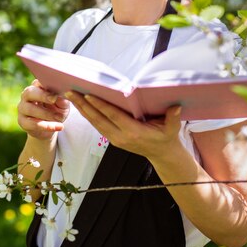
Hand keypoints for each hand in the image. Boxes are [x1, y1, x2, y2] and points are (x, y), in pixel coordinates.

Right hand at [18, 79, 69, 139]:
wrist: (50, 128)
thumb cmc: (57, 111)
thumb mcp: (63, 105)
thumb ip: (63, 99)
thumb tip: (62, 95)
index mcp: (37, 87)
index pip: (38, 82)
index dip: (45, 84)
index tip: (55, 89)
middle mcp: (27, 95)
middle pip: (29, 92)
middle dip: (42, 95)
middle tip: (53, 99)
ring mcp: (22, 108)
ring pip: (30, 109)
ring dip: (46, 114)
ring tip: (59, 118)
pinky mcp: (22, 121)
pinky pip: (31, 123)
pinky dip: (45, 126)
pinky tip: (57, 127)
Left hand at [64, 91, 182, 160]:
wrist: (161, 154)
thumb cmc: (166, 137)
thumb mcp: (172, 128)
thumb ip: (173, 118)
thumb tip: (175, 106)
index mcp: (134, 133)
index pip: (113, 117)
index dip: (100, 106)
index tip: (89, 95)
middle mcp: (121, 137)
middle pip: (98, 119)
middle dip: (84, 105)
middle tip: (71, 92)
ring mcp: (115, 139)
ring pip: (94, 123)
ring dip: (82, 109)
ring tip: (71, 95)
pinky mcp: (112, 138)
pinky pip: (97, 125)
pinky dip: (88, 115)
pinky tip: (81, 104)